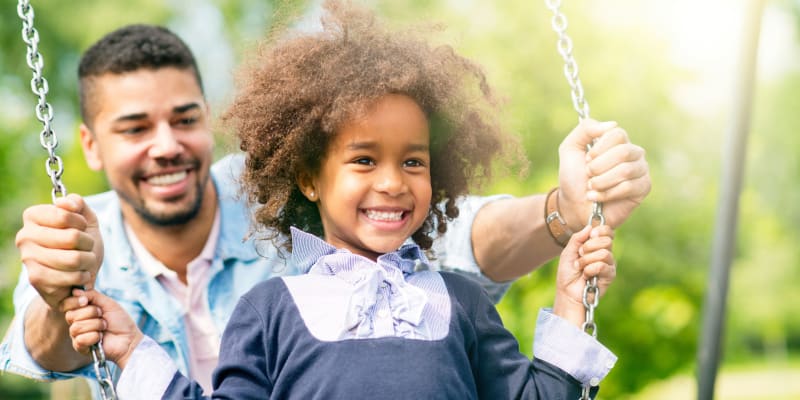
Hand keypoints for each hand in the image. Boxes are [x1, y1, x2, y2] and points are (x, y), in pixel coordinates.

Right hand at [15, 194, 103, 310]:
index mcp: (33, 216)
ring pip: (74, 259)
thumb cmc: (80, 245)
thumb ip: (78, 204)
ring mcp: (28, 258)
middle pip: (72, 237)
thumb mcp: (86, 220)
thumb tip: (66, 203)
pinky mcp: (36, 279)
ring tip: (84, 261)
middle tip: (86, 247)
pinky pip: (72, 276)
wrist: (77, 277)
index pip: (64, 214)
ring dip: (88, 260)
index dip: (81, 223)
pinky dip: (83, 275)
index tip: (80, 228)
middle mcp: (25, 236)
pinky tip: (79, 274)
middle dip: (88, 243)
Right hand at [63, 289, 141, 368]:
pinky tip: (101, 338)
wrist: (129, 337)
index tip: (86, 301)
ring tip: (104, 326)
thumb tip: (75, 291)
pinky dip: (95, 336)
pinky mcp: (81, 347)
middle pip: (70, 315)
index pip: (66, 304)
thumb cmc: (120, 320)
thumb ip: (92, 295)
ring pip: (77, 327)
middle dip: (90, 313)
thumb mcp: (107, 303)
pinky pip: (80, 340)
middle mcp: (77, 322)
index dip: (74, 302)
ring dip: (96, 325)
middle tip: (102, 316)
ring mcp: (77, 335)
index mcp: (81, 310)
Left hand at [552, 225, 615, 327]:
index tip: (591, 235)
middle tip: (580, 255)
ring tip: (580, 267)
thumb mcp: (568, 251)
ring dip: (587, 260)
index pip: (608, 231)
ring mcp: (609, 264)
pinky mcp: (610, 275)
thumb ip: (577, 238)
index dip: (600, 230)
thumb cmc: (567, 272)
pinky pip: (603, 265)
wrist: (567, 291)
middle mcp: (605, 253)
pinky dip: (590, 269)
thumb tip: (590, 227)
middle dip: (589, 246)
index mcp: (596, 245)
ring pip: (604, 253)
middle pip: (607, 240)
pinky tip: (586, 275)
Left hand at [558, 119, 649, 230]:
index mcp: (617, 140)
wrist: (573, 205)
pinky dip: (607, 194)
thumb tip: (612, 124)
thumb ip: (586, 129)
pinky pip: (629, 187)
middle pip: (624, 152)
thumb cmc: (573, 176)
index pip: (617, 134)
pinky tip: (597, 197)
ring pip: (626, 170)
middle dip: (599, 166)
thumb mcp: (570, 148)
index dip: (599, 148)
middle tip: (588, 175)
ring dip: (601, 181)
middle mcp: (633, 152)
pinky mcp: (644, 187)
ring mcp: (640, 169)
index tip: (587, 159)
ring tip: (591, 187)